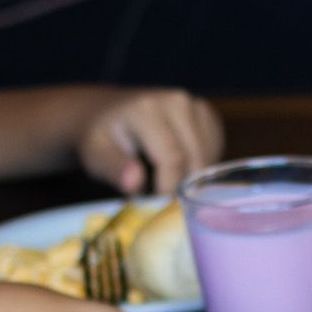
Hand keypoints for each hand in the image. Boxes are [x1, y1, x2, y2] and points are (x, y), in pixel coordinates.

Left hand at [77, 88, 223, 195]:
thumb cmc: (102, 139)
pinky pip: (215, 154)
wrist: (109, 113)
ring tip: (164, 179)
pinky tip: (179, 168)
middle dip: (182, 189)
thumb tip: (134, 183)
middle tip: (160, 199)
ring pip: (208, 161)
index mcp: (148, 109)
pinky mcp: (208, 116)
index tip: (158, 209)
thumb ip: (114, 168)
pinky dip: (200, 169)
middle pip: (195, 162)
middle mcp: (178, 102)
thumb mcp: (97, 155)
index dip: (169, 190)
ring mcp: (196, 106)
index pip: (173, 160)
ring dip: (193, 181)